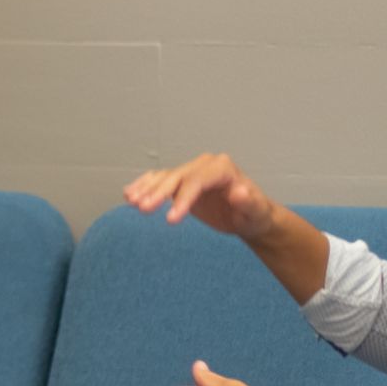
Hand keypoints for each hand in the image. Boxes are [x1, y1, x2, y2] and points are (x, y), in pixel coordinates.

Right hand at [124, 153, 275, 239]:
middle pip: (177, 177)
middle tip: (143, 209)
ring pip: (165, 177)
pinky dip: (145, 186)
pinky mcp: (183, 182)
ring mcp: (192, 172)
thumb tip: (240, 192)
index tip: (170, 220)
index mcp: (222, 168)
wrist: (250, 216)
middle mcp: (205, 165)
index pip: (198, 181)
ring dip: (147, 189)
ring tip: (131, 201)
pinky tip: (130, 194)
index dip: (183, 199)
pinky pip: (160, 180)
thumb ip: (248, 202)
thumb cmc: (255, 214)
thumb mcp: (256, 212)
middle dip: (159, 193)